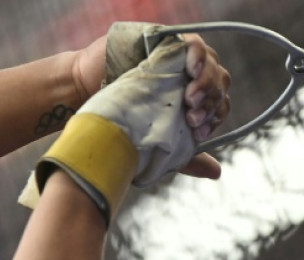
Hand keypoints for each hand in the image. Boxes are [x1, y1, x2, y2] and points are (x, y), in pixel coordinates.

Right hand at [71, 28, 230, 178]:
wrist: (85, 96)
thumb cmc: (118, 119)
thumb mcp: (155, 142)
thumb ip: (186, 156)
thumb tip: (216, 173)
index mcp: (193, 98)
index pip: (218, 103)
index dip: (214, 116)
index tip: (198, 131)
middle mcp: (190, 76)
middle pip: (218, 80)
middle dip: (211, 99)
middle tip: (192, 116)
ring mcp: (179, 57)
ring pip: (209, 61)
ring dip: (206, 79)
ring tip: (190, 98)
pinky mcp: (166, 41)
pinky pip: (193, 42)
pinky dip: (197, 54)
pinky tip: (191, 70)